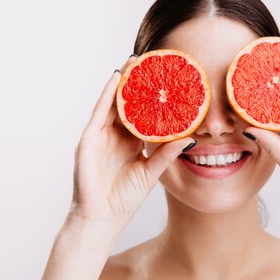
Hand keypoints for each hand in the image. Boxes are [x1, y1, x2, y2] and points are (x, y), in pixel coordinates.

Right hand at [68, 56, 195, 227]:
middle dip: (138, 84)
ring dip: (123, 82)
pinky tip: (116, 78)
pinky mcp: (89, 139)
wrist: (102, 217)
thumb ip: (167, 153)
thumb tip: (191, 138)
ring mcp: (100, 136)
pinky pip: (99, 111)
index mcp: (130, 143)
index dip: (153, 98)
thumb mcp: (152, 171)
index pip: (143, 115)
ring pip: (113, 103)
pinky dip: (107, 94)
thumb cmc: (125, 199)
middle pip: (128, 104)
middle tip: (152, 62)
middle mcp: (115, 136)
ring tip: (135, 61)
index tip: (168, 81)